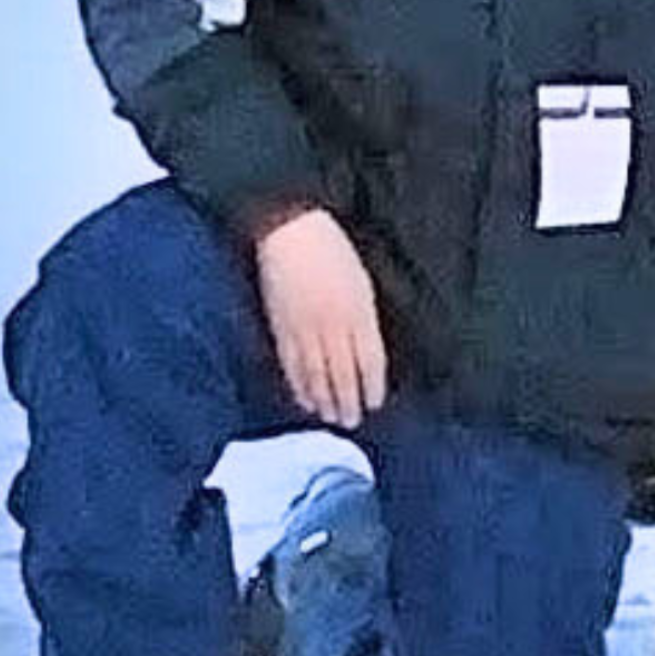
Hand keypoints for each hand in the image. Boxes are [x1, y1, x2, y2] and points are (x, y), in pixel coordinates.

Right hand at [249, 209, 387, 430]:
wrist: (290, 232)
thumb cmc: (333, 252)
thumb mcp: (361, 283)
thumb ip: (364, 319)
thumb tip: (364, 351)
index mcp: (359, 312)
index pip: (369, 359)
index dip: (372, 385)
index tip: (374, 403)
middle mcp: (333, 325)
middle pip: (342, 373)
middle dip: (348, 400)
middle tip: (350, 423)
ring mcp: (304, 329)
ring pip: (315, 374)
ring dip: (324, 400)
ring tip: (330, 418)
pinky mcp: (280, 327)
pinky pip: (291, 364)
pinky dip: (298, 385)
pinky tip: (304, 400)